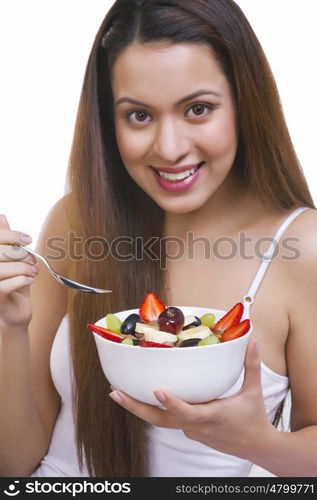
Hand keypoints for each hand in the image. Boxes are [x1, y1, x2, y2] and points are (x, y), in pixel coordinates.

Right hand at [0, 214, 37, 328]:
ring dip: (23, 268)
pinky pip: (6, 286)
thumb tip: (1, 216)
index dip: (11, 235)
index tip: (27, 240)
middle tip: (32, 260)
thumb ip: (6, 240)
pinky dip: (22, 280)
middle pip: (0, 252)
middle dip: (20, 254)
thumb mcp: (12, 260)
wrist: (16, 312)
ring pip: (2, 269)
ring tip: (33, 271)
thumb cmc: (13, 283)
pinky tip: (29, 280)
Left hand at [109, 337, 276, 459]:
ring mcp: (191, 432)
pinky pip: (168, 420)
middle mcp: (197, 426)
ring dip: (138, 408)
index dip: (173, 403)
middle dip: (135, 407)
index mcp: (213, 415)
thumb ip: (251, 364)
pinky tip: (140, 397)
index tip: (158, 390)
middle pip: (161, 420)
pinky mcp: (189, 432)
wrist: (256, 447)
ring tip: (118, 393)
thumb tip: (252, 340)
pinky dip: (153, 410)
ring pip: (161, 422)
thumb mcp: (254, 391)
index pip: (189, 412)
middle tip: (115, 392)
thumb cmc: (254, 418)